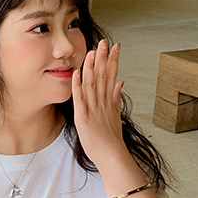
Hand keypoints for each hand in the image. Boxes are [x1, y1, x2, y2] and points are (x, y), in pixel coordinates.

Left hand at [71, 40, 126, 168]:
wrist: (112, 156)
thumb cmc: (112, 139)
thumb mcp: (115, 115)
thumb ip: (116, 97)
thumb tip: (120, 81)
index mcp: (109, 101)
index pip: (112, 75)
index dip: (113, 60)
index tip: (115, 46)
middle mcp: (102, 102)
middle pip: (104, 76)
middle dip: (104, 57)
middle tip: (104, 41)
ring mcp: (93, 109)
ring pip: (93, 84)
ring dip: (92, 67)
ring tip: (92, 51)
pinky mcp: (84, 117)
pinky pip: (80, 99)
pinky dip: (78, 86)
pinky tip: (77, 73)